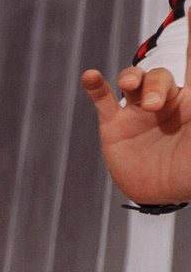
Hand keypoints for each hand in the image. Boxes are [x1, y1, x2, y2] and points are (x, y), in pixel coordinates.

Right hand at [83, 64, 190, 205]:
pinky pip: (103, 100)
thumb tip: (189, 96)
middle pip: (160, 75)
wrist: (171, 197)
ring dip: (132, 79)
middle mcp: (168, 101)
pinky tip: (91, 76)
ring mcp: (139, 113)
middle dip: (156, 84)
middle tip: (156, 106)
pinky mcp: (115, 128)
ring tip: (133, 91)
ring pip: (134, 81)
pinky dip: (96, 86)